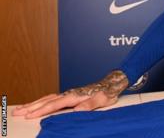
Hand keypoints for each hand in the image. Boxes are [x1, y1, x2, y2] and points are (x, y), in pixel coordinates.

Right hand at [11, 70, 128, 118]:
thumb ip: (89, 104)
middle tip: (17, 112)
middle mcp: (68, 94)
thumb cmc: (106, 93)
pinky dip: (41, 101)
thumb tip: (77, 110)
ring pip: (46, 99)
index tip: (30, 116)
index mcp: (74, 96)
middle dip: (31, 107)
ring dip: (33, 104)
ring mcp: (67, 94)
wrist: (110, 84)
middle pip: (46, 101)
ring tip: (21, 109)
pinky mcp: (68, 95)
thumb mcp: (101, 100)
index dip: (41, 111)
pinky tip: (36, 104)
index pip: (54, 105)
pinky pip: (50, 98)